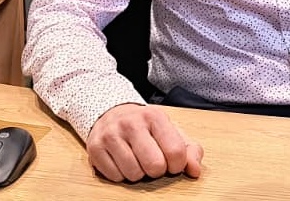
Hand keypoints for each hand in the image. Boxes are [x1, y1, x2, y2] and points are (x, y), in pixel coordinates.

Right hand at [86, 103, 203, 181]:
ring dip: (138, 173)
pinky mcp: (95, 148)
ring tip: (136, 160)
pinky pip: (115, 177)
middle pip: (155, 166)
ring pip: (133, 174)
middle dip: (157, 170)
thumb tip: (194, 171)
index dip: (177, 165)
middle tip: (152, 161)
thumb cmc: (145, 126)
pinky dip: (121, 174)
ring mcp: (111, 135)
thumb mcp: (170, 131)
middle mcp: (131, 123)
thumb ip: (190, 150)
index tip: (171, 162)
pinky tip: (121, 161)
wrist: (110, 112)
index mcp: (154, 116)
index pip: (176, 152)